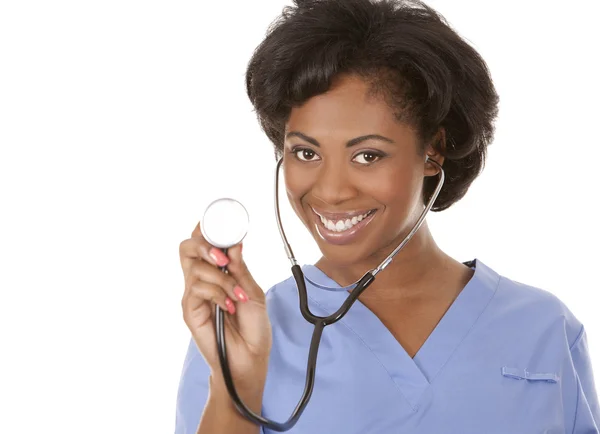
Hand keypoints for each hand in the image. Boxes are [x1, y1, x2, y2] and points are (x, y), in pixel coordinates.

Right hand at [179, 222, 271, 392]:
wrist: (250, 358)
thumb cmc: (253, 328)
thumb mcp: (253, 293)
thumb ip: (241, 269)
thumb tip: (235, 243)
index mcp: (217, 272)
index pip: (203, 242)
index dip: (206, 229)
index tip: (221, 225)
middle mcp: (201, 280)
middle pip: (186, 247)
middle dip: (204, 245)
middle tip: (223, 258)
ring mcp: (194, 295)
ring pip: (195, 268)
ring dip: (221, 279)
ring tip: (237, 296)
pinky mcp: (189, 310)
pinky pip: (197, 289)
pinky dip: (217, 294)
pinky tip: (229, 307)